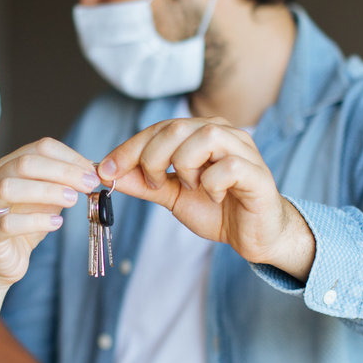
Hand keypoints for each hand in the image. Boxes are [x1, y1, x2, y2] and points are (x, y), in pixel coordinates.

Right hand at [0, 138, 99, 285]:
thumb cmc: (26, 224)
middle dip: (62, 171)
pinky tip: (56, 222)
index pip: (39, 147)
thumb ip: (65, 183)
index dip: (69, 157)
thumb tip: (93, 170)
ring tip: (72, 199)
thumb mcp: (49, 199)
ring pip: (10, 188)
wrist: (3, 260)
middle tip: (87, 184)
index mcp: (8, 166)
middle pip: (24, 163)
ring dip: (47, 191)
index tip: (92, 172)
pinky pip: (8, 223)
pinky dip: (36, 221)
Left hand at [98, 117, 314, 280]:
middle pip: (177, 127)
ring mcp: (242, 150)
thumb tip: (106, 173)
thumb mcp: (171, 196)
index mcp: (200, 132)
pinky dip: (211, 185)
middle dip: (152, 158)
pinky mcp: (257, 173)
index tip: (106, 169)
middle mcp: (223, 132)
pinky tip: (216, 198)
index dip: (129, 147)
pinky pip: (227, 168)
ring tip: (190, 188)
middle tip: (154, 184)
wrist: (254, 235)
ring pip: (204, 137)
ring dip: (185, 167)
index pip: (159, 128)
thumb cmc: (217, 209)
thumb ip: (143, 183)